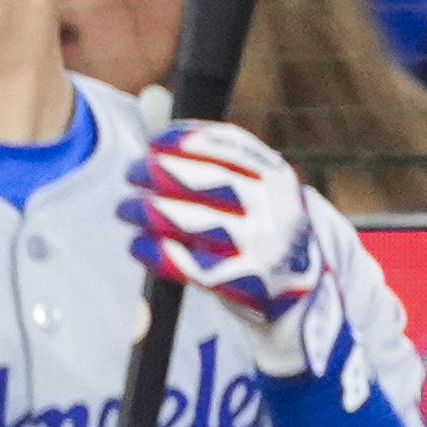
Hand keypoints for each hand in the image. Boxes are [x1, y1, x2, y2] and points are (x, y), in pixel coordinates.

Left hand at [126, 118, 356, 386]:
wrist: (301, 298)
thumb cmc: (260, 237)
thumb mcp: (255, 195)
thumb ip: (217, 165)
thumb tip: (154, 127)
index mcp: (278, 178)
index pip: (231, 148)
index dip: (187, 141)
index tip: (153, 141)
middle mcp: (277, 209)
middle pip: (212, 182)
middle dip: (163, 173)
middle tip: (129, 173)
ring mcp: (266, 248)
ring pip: (199, 223)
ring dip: (154, 213)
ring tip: (124, 208)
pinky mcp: (250, 285)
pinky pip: (196, 266)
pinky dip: (161, 254)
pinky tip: (138, 246)